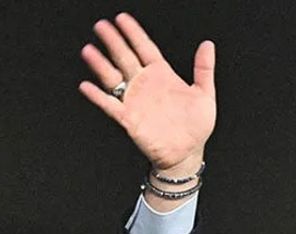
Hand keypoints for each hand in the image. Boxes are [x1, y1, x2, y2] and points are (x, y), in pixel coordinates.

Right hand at [79, 13, 215, 175]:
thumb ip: (204, 69)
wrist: (188, 153)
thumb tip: (207, 44)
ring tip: (89, 50)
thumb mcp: (205, 94)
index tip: (122, 18)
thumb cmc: (196, 126)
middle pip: (125, 57)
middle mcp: (145, 84)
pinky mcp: (129, 118)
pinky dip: (98, 96)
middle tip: (101, 25)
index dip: (134, 33)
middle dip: (113, 41)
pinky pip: (110, 105)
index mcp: (161, 75)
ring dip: (101, 64)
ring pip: (113, 77)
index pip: (144, 48)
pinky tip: (87, 86)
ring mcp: (134, 100)